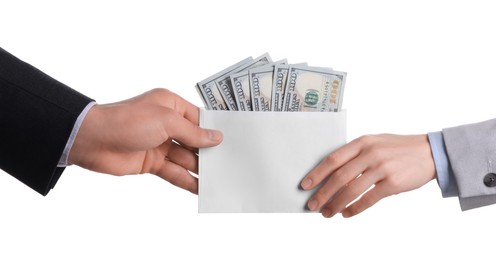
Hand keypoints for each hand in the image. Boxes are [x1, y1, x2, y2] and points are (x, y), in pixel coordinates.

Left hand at [68, 88, 222, 193]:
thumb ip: (193, 132)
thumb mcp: (166, 121)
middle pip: (194, 140)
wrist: (92, 140)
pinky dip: (186, 180)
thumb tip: (216, 138)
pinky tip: (200, 188)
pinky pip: (174, 172)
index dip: (215, 130)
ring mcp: (159, 144)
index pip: (199, 118)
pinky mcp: (151, 162)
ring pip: (185, 158)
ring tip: (221, 179)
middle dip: (210, 152)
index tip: (233, 141)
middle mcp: (166, 124)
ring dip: (200, 169)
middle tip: (231, 163)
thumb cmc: (127, 120)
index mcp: (170, 105)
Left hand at [300, 134, 435, 217]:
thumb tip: (332, 174)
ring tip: (327, 213)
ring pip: (351, 190)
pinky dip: (355, 208)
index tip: (305, 185)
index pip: (333, 159)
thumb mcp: (375, 143)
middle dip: (323, 194)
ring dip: (336, 204)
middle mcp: (370, 154)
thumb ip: (355, 154)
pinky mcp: (393, 183)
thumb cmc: (397, 148)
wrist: (430, 152)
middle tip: (312, 205)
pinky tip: (347, 213)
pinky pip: (368, 199)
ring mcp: (382, 168)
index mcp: (362, 142)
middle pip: (339, 177)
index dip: (317, 174)